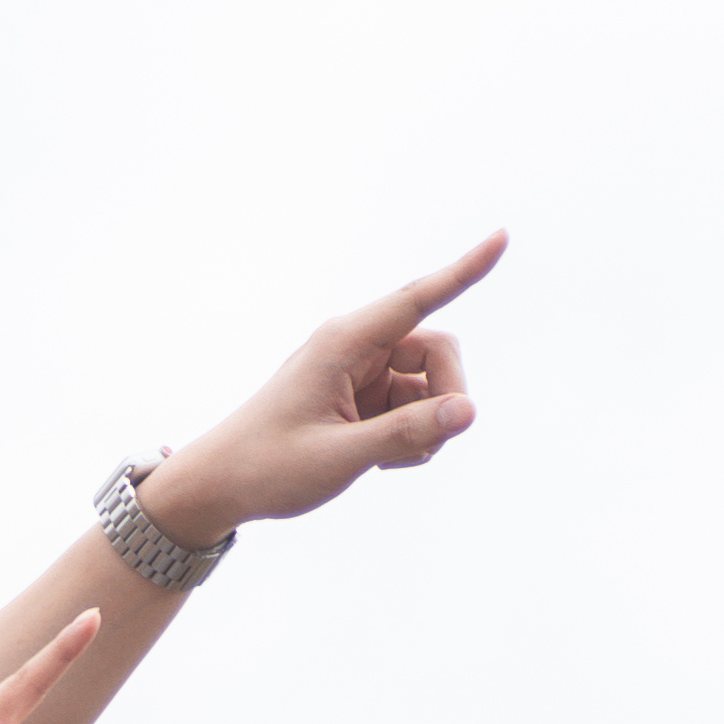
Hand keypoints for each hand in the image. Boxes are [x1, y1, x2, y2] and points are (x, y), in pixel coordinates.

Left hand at [135, 230, 503, 545]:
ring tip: (384, 460)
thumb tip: (469, 411)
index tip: (502, 237)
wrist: (221, 486)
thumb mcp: (341, 457)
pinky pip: (416, 408)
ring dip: (427, 425)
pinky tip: (378, 460)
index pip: (418, 299)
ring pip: (432, 385)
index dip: (464, 270)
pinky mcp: (365, 397)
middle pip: (439, 351)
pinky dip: (413, 436)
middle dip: (447, 396)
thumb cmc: (268, 467)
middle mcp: (356, 346)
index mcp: (343, 342)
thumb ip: (407, 434)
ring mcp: (362, 372)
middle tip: (428, 443)